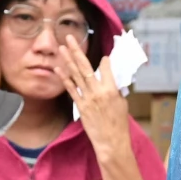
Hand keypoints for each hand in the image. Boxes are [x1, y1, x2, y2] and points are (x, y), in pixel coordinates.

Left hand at [56, 34, 131, 163]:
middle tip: (70, 38)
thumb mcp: (122, 104)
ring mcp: (87, 98)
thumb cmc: (119, 124)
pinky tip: (58, 69)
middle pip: (86, 66)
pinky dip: (64, 78)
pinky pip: (71, 89)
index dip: (105, 61)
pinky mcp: (80, 106)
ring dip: (68, 60)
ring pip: (76, 75)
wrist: (111, 141)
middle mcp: (98, 91)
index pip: (106, 68)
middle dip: (77, 50)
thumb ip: (115, 90)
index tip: (104, 58)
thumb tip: (111, 81)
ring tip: (61, 48)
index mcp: (111, 89)